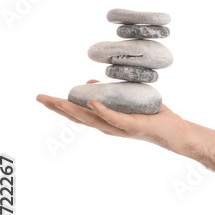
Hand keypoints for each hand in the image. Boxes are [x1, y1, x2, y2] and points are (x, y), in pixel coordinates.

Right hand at [35, 79, 189, 150]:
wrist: (174, 130)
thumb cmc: (151, 116)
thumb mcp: (126, 101)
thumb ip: (109, 94)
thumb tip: (89, 84)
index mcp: (105, 121)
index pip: (78, 114)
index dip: (60, 106)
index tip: (43, 98)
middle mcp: (108, 127)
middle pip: (78, 117)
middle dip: (58, 108)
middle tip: (40, 98)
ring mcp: (119, 128)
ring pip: (91, 119)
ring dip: (74, 109)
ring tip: (57, 100)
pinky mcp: (132, 126)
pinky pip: (115, 118)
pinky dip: (103, 111)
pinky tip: (92, 103)